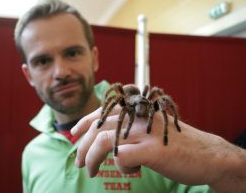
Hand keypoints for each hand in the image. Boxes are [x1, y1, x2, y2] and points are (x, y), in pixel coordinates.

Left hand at [71, 107, 245, 191]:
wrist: (209, 155)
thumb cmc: (176, 144)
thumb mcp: (152, 129)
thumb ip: (132, 128)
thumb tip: (107, 137)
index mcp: (139, 110)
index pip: (105, 110)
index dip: (87, 120)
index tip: (75, 132)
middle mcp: (141, 117)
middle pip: (100, 126)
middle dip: (83, 144)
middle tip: (78, 160)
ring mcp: (147, 132)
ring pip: (104, 139)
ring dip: (91, 157)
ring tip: (89, 171)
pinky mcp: (154, 150)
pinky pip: (122, 157)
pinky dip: (119, 167)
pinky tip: (130, 172)